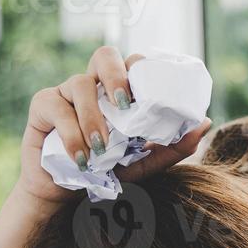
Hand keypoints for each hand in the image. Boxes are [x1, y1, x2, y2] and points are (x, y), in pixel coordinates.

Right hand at [0, 47, 210, 247]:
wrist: (65, 192)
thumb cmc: (106, 170)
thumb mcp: (144, 163)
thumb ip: (173, 146)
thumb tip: (204, 123)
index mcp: (118, 91)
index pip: (133, 64)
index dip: (143, 68)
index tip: (154, 93)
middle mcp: (94, 85)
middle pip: (104, 55)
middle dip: (117, 74)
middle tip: (125, 103)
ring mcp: (66, 92)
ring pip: (80, 84)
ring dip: (93, 117)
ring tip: (102, 148)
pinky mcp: (42, 105)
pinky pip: (57, 107)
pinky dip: (71, 133)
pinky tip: (81, 157)